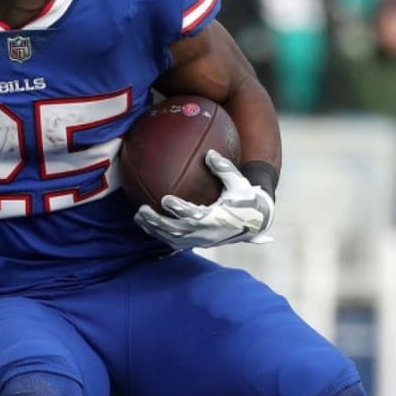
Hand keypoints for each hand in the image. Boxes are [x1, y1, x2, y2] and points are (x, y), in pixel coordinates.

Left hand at [135, 150, 274, 251]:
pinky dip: (159, 234)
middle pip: (178, 231)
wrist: (256, 222)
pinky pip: (175, 242)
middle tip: (142, 210)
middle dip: (158, 222)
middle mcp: (208, 233)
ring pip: (173, 239)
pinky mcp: (198, 243)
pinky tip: (145, 223)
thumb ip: (225, 169)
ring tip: (138, 217)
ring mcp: (202, 240)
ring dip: (154, 230)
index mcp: (218, 219)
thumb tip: (209, 153)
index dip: (179, 210)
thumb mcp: (240, 183)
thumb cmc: (247, 199)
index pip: (195, 216)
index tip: (165, 199)